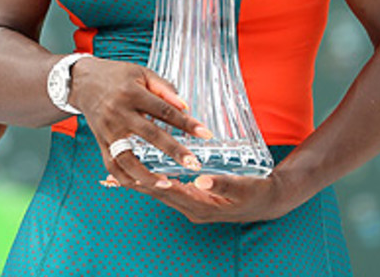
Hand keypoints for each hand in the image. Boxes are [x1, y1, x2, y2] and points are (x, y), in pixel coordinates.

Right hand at [69, 58, 210, 189]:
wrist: (82, 81)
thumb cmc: (116, 76)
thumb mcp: (141, 73)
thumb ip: (164, 89)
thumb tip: (186, 107)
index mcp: (132, 93)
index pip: (164, 110)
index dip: (186, 123)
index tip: (205, 134)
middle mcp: (119, 113)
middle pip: (150, 135)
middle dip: (173, 151)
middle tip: (193, 164)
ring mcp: (108, 130)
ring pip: (126, 158)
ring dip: (146, 174)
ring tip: (166, 184)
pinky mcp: (100, 141)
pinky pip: (112, 165)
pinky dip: (126, 178)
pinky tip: (142, 185)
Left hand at [131, 170, 301, 223]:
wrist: (270, 200)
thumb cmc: (257, 192)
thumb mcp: (243, 187)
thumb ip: (223, 183)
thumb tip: (201, 180)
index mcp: (200, 206)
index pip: (167, 193)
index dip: (148, 183)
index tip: (128, 174)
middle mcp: (192, 207)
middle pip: (158, 194)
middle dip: (134, 184)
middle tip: (109, 175)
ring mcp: (193, 203)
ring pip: (161, 192)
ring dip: (140, 183)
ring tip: (116, 174)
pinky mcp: (195, 197)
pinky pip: (169, 188)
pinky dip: (154, 181)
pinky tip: (144, 172)